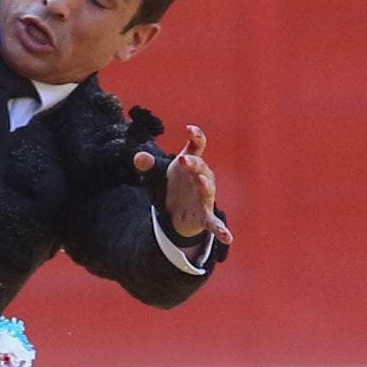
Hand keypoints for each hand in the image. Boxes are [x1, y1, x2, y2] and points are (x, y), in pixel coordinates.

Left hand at [134, 125, 233, 245]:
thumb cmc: (170, 188)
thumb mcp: (155, 177)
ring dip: (204, 185)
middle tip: (180, 159)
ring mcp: (205, 197)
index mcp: (190, 164)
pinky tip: (228, 237)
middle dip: (192, 163)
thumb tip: (139, 158)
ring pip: (208, 189)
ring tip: (199, 181)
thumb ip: (148, 165)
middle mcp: (202, 177)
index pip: (197, 146)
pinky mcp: (205, 216)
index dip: (195, 136)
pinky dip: (221, 230)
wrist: (176, 213)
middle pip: (200, 167)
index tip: (189, 129)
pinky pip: (215, 223)